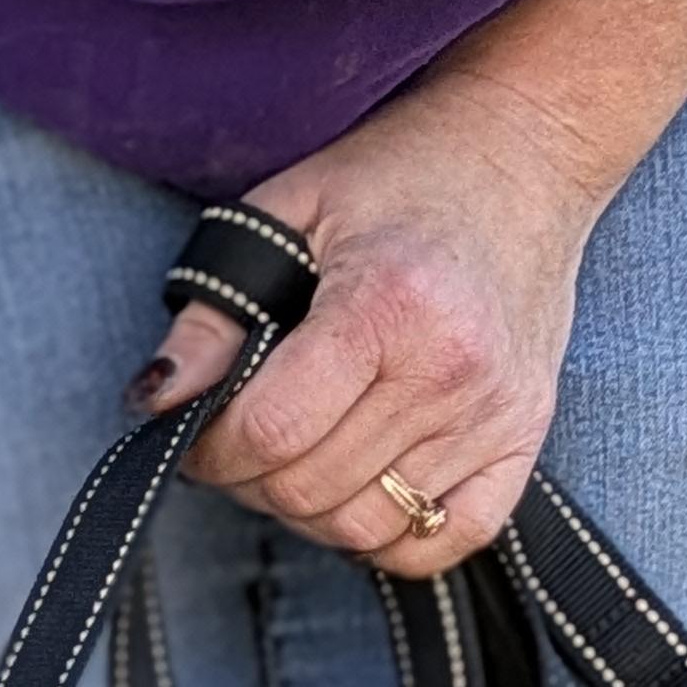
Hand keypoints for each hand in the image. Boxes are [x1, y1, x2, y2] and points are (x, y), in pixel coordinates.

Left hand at [143, 73, 606, 576]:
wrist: (531, 146)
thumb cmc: (406, 174)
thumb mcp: (290, 211)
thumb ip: (214, 310)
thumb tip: (155, 398)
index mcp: (389, 306)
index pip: (270, 434)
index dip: (211, 450)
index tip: (200, 431)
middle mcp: (450, 369)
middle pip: (307, 491)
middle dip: (251, 479)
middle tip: (247, 437)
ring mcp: (494, 410)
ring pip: (362, 526)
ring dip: (309, 508)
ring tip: (303, 451)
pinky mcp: (527, 434)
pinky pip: (441, 540)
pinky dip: (389, 535)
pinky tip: (367, 481)